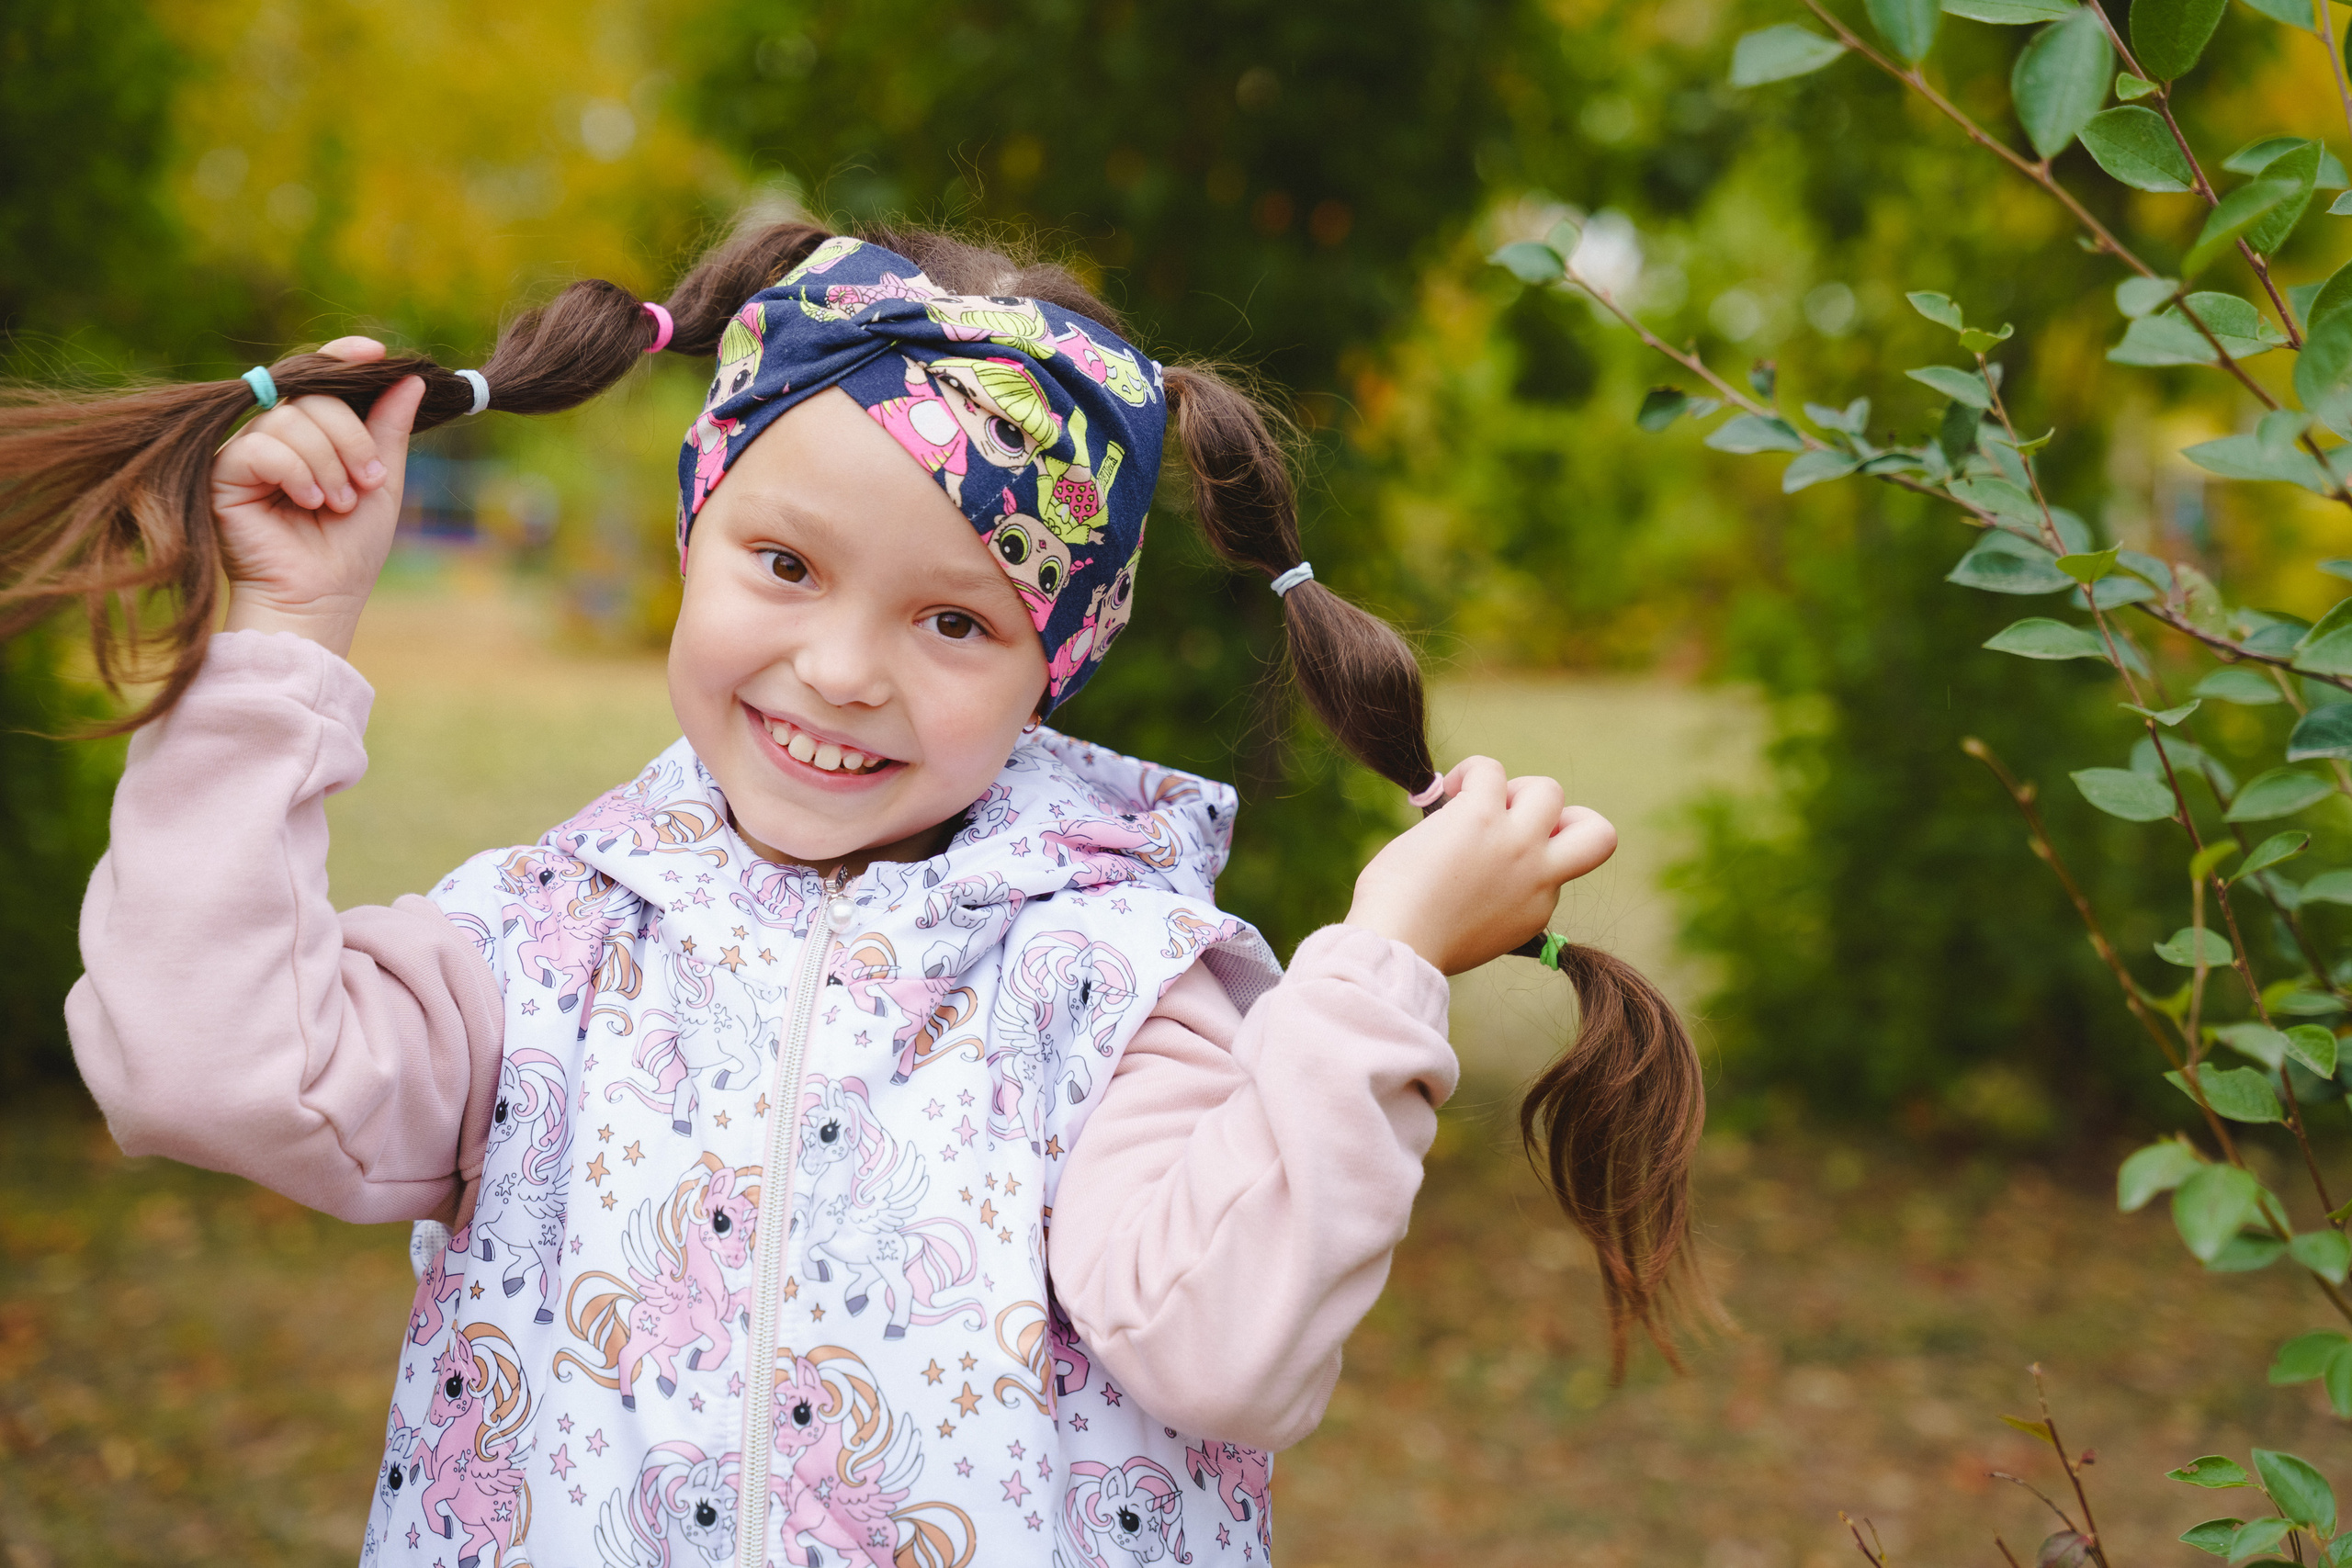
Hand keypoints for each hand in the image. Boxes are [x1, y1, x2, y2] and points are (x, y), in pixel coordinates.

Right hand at [216, 337, 424, 657]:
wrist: (318, 598)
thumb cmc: (348, 549)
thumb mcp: (382, 482)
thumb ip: (389, 430)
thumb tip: (410, 378)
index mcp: (312, 433)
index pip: (321, 377)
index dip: (345, 358)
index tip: (378, 354)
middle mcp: (275, 435)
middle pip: (313, 396)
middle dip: (351, 438)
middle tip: (368, 482)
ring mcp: (246, 451)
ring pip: (291, 418)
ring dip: (329, 462)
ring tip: (336, 504)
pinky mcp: (223, 471)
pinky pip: (262, 445)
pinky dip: (296, 472)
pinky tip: (308, 502)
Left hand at [1345, 756, 1618, 976]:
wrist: (1400, 944)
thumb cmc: (1419, 942)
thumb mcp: (1477, 932)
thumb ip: (1494, 902)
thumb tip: (1474, 867)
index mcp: (1537, 908)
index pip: (1556, 870)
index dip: (1533, 858)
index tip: (1498, 863)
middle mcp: (1538, 875)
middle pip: (1599, 834)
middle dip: (1566, 819)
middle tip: (1516, 822)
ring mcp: (1516, 842)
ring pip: (1550, 790)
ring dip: (1515, 789)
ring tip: (1474, 802)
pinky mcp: (1481, 814)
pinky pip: (1490, 769)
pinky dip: (1469, 771)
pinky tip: (1446, 790)